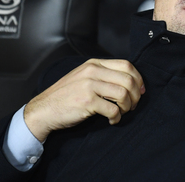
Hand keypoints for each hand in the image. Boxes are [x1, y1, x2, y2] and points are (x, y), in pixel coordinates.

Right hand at [23, 59, 144, 141]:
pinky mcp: (87, 102)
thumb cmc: (66, 96)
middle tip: (133, 106)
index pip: (127, 65)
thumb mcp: (84, 77)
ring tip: (121, 113)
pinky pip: (113, 109)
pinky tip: (111, 120)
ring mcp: (89, 85)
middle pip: (128, 79)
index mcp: (94, 64)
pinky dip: (116, 118)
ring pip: (123, 94)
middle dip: (136, 95)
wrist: (44, 109)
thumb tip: (129, 81)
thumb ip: (103, 74)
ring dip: (127, 107)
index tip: (140, 91)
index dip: (138, 79)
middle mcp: (92, 71)